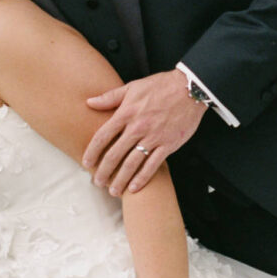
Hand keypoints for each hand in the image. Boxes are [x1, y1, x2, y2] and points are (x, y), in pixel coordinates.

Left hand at [83, 69, 206, 194]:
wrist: (189, 89)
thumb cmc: (161, 86)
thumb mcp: (132, 87)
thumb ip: (110, 97)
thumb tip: (89, 102)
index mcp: (126, 113)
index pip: (103, 136)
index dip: (92, 152)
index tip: (86, 163)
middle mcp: (137, 128)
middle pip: (115, 155)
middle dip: (104, 171)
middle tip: (97, 182)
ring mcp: (153, 138)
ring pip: (132, 164)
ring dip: (120, 179)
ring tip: (113, 191)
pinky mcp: (168, 145)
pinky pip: (152, 165)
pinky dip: (142, 178)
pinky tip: (133, 188)